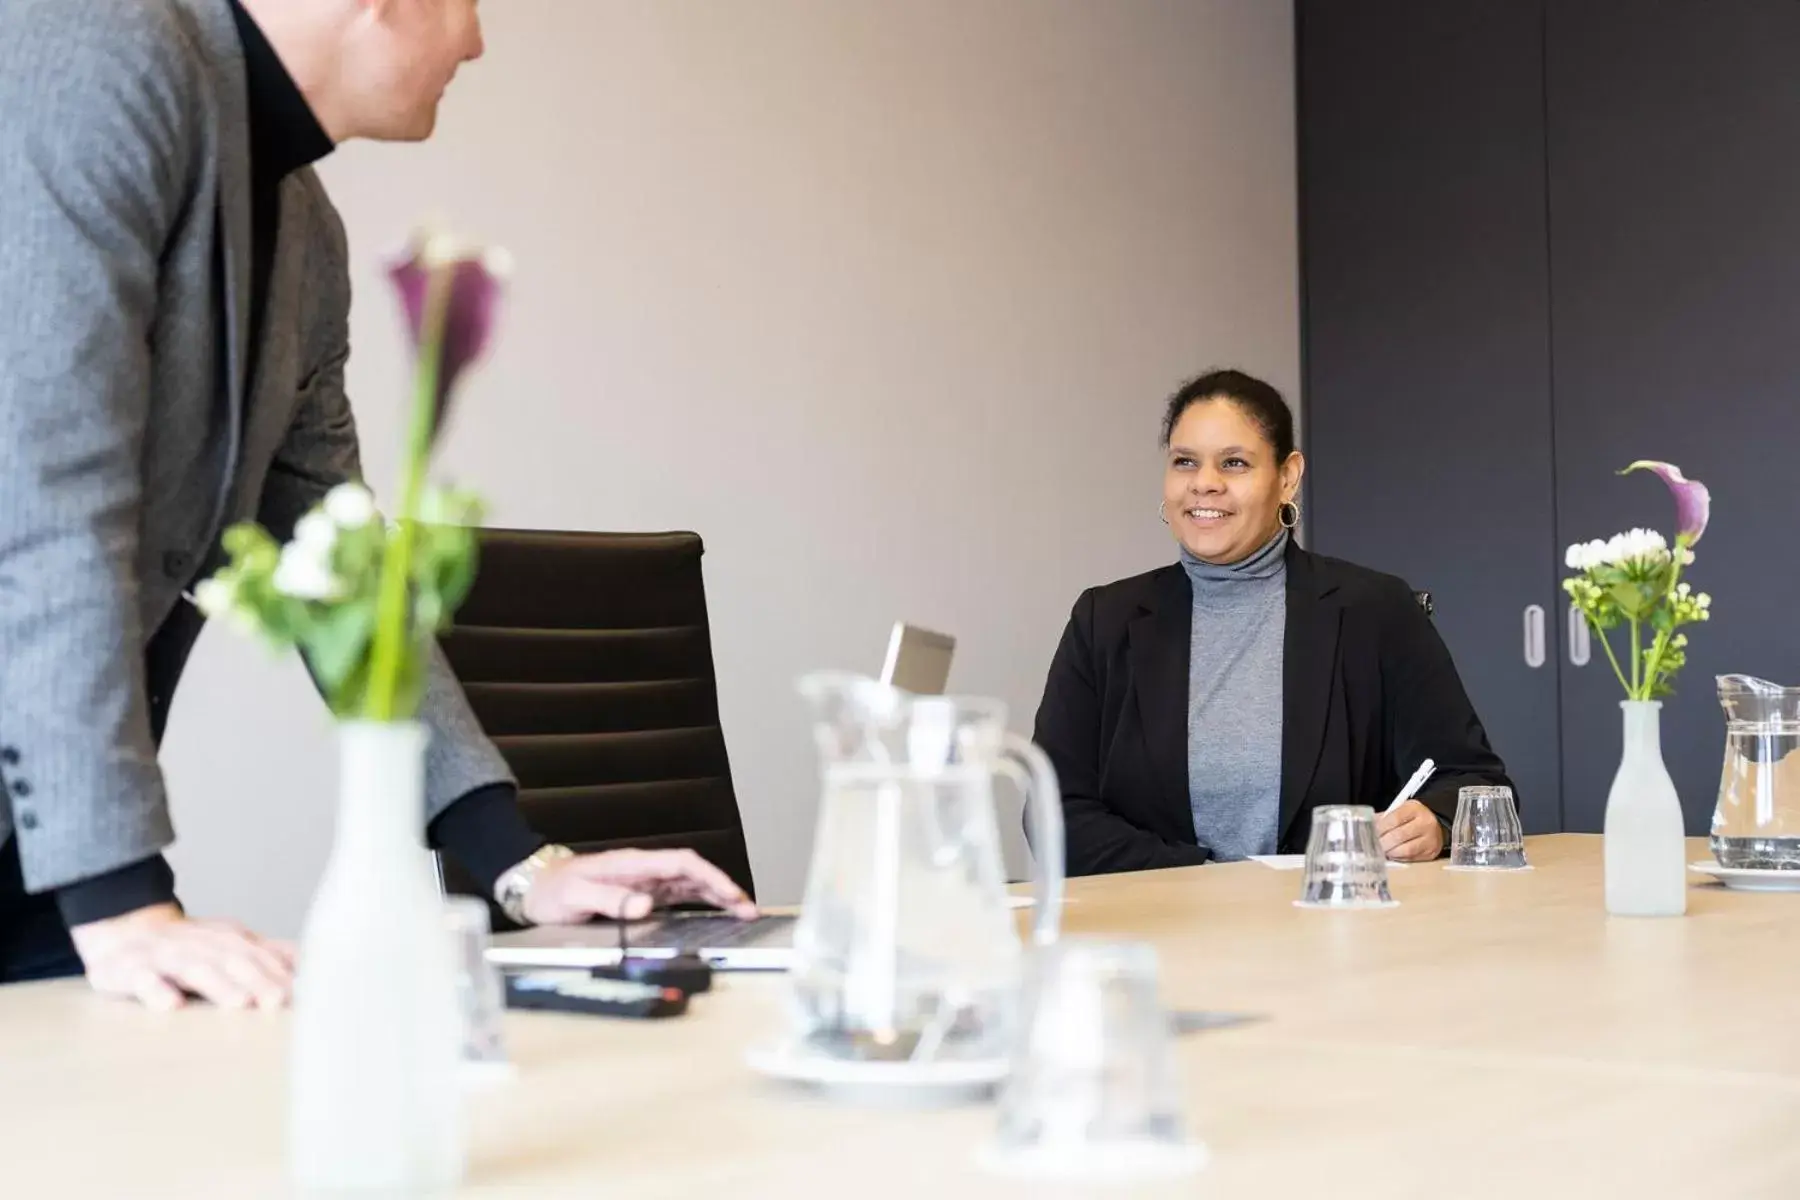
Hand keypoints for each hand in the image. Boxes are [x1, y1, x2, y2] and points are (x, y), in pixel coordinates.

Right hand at [68, 903, 294, 1010]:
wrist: (124, 933)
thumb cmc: (188, 949)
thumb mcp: (231, 946)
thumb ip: (269, 956)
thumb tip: (314, 965)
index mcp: (229, 940)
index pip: (261, 957)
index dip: (282, 975)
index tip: (304, 996)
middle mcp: (201, 944)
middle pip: (234, 960)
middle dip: (259, 980)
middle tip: (278, 1002)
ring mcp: (165, 955)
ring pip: (194, 968)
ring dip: (218, 985)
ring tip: (239, 1004)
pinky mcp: (129, 969)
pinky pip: (142, 979)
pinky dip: (155, 990)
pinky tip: (170, 1005)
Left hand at [521, 848, 757, 925]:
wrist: (536, 887)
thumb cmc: (554, 889)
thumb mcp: (576, 896)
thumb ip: (609, 900)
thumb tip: (644, 906)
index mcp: (633, 864)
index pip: (681, 863)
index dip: (710, 876)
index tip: (730, 893)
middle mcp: (644, 870)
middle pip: (694, 872)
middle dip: (724, 888)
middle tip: (748, 909)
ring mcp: (645, 881)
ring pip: (691, 883)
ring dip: (718, 895)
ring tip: (743, 912)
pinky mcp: (643, 893)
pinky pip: (679, 894)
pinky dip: (702, 900)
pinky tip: (717, 911)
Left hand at [1376, 800, 1444, 861]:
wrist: (1436, 825)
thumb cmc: (1413, 818)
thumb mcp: (1401, 810)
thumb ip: (1385, 818)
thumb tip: (1369, 827)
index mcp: (1415, 809)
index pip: (1395, 818)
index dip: (1381, 828)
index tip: (1371, 833)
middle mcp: (1425, 823)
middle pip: (1399, 836)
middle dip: (1383, 842)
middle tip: (1374, 846)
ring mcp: (1430, 839)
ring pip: (1406, 849)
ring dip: (1390, 852)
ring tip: (1383, 851)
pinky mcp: (1431, 853)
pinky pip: (1411, 858)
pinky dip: (1399, 858)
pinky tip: (1393, 855)